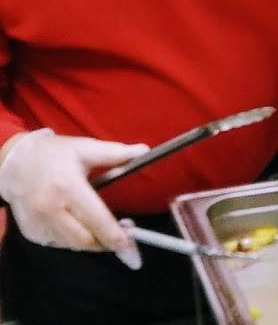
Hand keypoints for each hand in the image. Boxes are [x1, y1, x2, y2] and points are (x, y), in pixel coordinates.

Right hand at [0, 129, 147, 267]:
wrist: (15, 162)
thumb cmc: (55, 154)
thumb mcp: (86, 148)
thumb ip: (116, 153)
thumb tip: (144, 151)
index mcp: (68, 188)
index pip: (97, 220)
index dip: (116, 237)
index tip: (131, 247)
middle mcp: (51, 209)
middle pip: (86, 240)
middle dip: (108, 243)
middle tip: (124, 238)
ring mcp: (38, 223)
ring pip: (72, 246)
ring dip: (92, 242)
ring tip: (104, 229)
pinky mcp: (31, 232)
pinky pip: (58, 244)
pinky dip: (73, 240)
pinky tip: (80, 225)